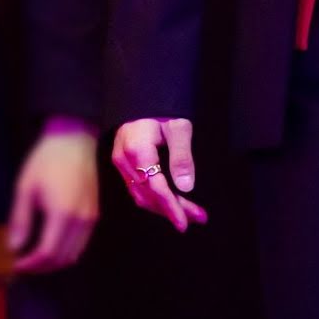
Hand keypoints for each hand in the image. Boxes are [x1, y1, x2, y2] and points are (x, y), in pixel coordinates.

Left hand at [9, 128, 99, 272]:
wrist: (75, 138)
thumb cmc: (47, 160)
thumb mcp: (25, 187)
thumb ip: (20, 220)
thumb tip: (15, 248)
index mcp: (63, 214)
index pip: (47, 253)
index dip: (31, 264)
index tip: (16, 263)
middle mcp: (81, 219)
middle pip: (62, 258)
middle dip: (41, 267)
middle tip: (24, 263)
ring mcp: (91, 216)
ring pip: (75, 253)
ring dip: (55, 261)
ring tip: (36, 256)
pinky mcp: (95, 212)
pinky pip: (82, 242)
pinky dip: (67, 251)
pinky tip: (53, 243)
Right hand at [112, 117, 207, 231]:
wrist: (142, 96)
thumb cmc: (162, 108)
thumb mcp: (178, 126)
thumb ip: (182, 156)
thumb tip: (186, 187)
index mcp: (137, 149)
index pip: (155, 187)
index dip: (171, 207)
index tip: (185, 222)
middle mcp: (124, 160)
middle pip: (149, 195)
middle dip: (173, 209)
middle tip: (198, 218)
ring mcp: (120, 163)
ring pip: (141, 195)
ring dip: (165, 207)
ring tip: (190, 214)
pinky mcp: (122, 164)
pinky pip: (137, 188)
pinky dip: (155, 199)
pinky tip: (172, 203)